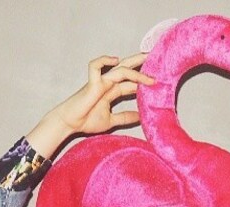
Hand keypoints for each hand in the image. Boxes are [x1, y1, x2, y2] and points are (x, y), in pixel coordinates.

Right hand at [26, 54, 153, 157]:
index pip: (131, 84)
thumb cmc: (86, 121)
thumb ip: (125, 117)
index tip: (158, 85)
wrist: (71, 124)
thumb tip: (140, 118)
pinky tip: (116, 60)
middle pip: (128, 69)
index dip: (143, 84)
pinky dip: (105, 60)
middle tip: (157, 59)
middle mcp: (108, 84)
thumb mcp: (111, 121)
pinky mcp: (92, 83)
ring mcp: (100, 82)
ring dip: (136, 72)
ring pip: (120, 70)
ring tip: (150, 78)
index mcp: (112, 92)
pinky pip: (96, 66)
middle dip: (142, 64)